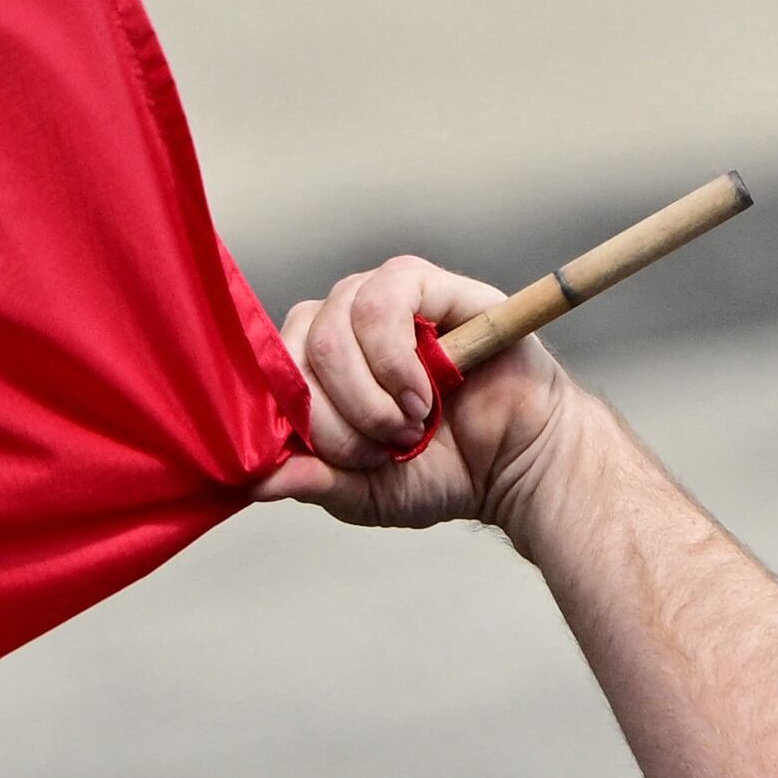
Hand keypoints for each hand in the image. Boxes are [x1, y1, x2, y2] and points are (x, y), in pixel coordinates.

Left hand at [249, 256, 579, 530]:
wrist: (520, 467)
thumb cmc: (447, 471)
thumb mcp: (366, 493)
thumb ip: (314, 481)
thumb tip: (256, 480)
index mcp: (321, 366)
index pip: (273, 370)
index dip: (296, 418)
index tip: (341, 461)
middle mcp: (345, 323)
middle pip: (298, 346)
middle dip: (336, 416)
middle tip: (385, 447)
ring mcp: (385, 298)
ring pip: (333, 324)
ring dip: (367, 392)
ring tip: (411, 424)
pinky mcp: (431, 284)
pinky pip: (384, 297)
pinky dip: (394, 357)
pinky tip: (422, 393)